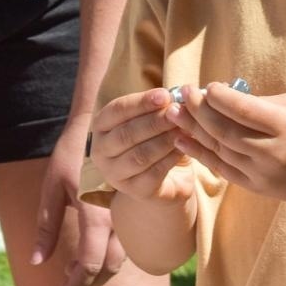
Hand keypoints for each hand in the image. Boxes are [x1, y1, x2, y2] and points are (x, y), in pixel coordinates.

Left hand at [32, 115, 130, 285]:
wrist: (102, 124)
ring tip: (75, 274)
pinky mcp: (131, 208)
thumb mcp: (51, 188)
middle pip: (109, 267)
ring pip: (120, 257)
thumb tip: (37, 263)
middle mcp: (117, 218)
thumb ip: (46, 227)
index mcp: (95, 214)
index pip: (90, 265)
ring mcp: (128, 213)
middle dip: (87, 284)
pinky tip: (91, 252)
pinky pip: (125, 241)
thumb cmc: (72, 153)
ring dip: (99, 271)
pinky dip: (108, 254)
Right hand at [89, 88, 196, 204]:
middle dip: (155, 121)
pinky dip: (170, 158)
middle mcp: (101, 151)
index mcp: (101, 127)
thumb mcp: (153, 120)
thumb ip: (159, 108)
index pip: (117, 110)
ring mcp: (114, 174)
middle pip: (126, 134)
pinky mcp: (133, 190)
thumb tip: (176, 95)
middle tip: (177, 112)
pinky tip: (184, 148)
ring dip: (164, 140)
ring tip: (184, 129)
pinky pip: (153, 173)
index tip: (165, 95)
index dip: (141, 102)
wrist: (165, 178)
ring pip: (139, 155)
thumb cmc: (155, 140)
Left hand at [168, 83, 285, 204]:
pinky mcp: (253, 186)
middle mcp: (270, 151)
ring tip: (173, 113)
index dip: (220, 96)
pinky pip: (220, 167)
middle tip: (182, 93)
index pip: (243, 110)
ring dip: (192, 129)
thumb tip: (226, 96)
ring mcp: (260, 172)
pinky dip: (199, 153)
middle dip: (198, 110)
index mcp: (285, 126)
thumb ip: (263, 102)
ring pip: (217, 148)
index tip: (207, 85)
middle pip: (224, 129)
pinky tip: (181, 139)